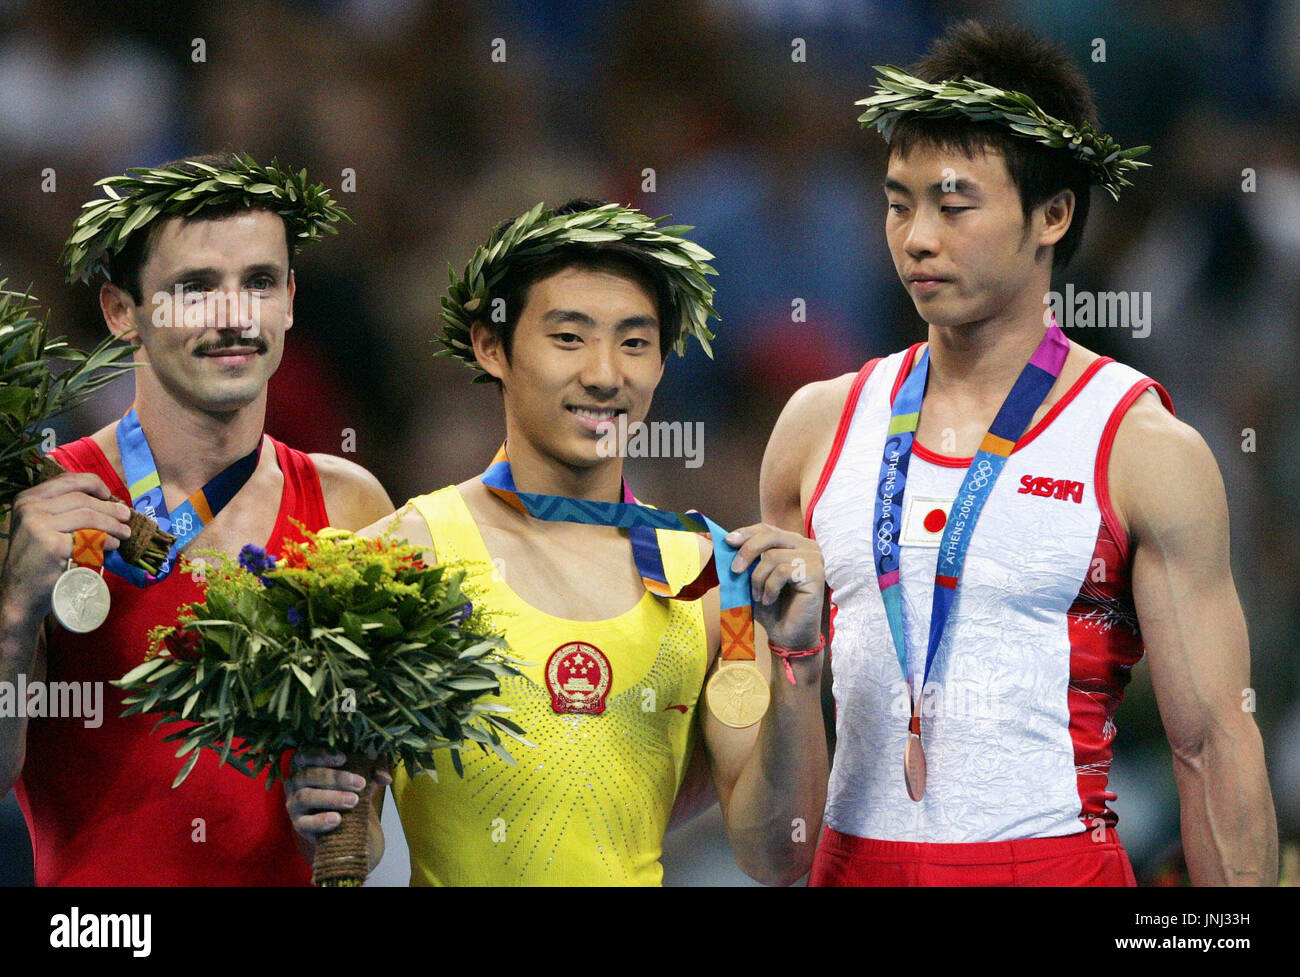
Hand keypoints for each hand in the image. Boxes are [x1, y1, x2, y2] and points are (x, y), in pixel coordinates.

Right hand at [0, 473, 130, 626]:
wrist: (20, 593)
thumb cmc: (38, 559)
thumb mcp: (43, 526)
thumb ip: (65, 509)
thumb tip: (108, 501)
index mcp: (28, 498)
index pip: (68, 480)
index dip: (94, 484)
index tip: (110, 495)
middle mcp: (30, 508)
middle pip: (82, 499)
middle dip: (109, 508)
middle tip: (126, 517)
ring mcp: (39, 526)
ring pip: (88, 517)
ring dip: (112, 525)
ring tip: (124, 533)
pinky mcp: (51, 545)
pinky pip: (89, 538)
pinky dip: (106, 541)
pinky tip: (112, 546)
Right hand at [285, 748, 392, 845]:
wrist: (341, 820)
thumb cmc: (348, 786)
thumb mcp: (361, 773)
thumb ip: (374, 769)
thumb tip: (386, 778)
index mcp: (306, 762)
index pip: (306, 753)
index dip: (322, 754)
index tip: (344, 758)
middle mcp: (295, 780)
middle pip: (308, 775)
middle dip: (335, 778)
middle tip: (360, 784)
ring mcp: (293, 803)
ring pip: (306, 797)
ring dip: (331, 798)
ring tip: (353, 801)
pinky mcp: (298, 824)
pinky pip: (304, 823)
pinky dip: (320, 820)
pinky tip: (337, 819)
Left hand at [724, 524, 823, 649]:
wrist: (788, 635)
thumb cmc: (772, 606)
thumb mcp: (754, 578)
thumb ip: (747, 559)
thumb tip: (727, 541)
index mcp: (793, 543)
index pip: (767, 529)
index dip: (746, 533)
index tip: (728, 541)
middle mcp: (807, 546)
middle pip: (770, 536)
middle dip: (747, 552)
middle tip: (735, 571)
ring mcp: (814, 558)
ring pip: (773, 556)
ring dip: (758, 579)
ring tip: (757, 596)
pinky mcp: (816, 573)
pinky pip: (783, 572)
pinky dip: (769, 588)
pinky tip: (768, 600)